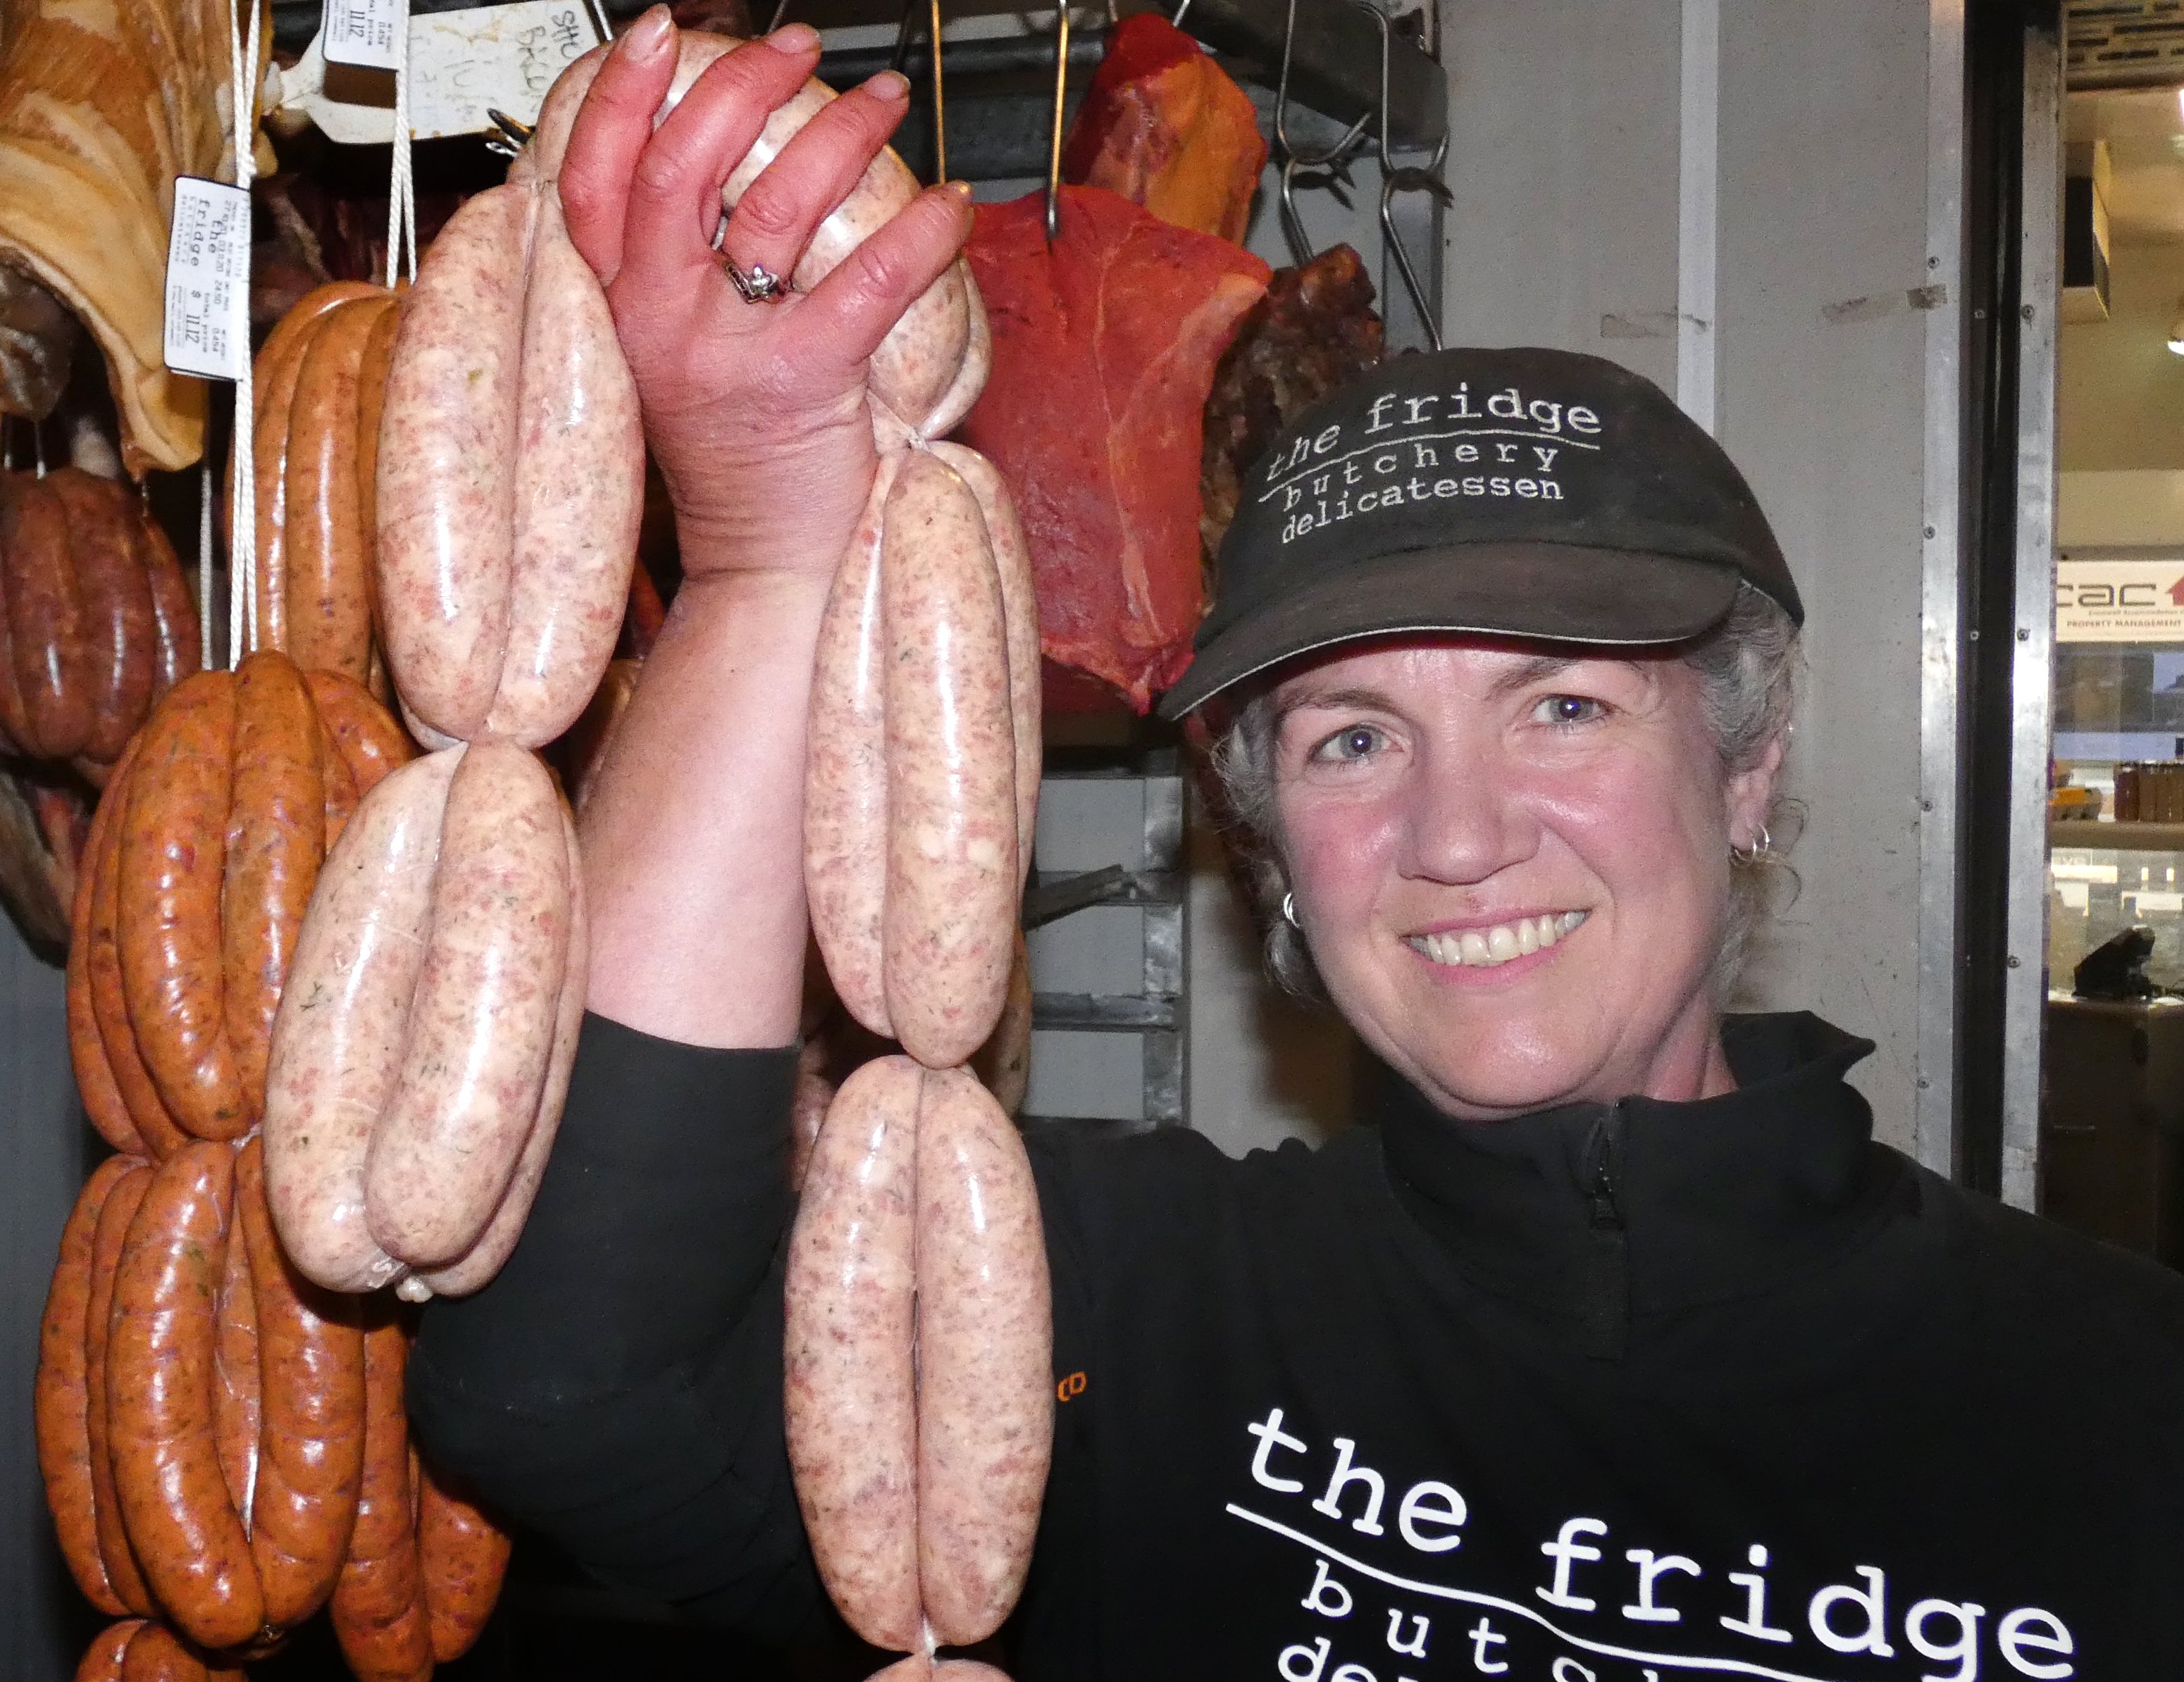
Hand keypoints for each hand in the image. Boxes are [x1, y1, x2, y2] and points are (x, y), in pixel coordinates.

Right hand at [557, 9, 973, 580]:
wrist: (764, 568)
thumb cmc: (736, 456)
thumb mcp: (674, 356)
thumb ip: (673, 273)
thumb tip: (722, 168)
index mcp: (616, 308)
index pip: (591, 175)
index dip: (622, 92)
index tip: (661, 31)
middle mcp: (655, 324)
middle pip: (678, 166)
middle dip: (743, 85)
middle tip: (798, 47)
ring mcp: (722, 354)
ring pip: (777, 207)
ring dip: (841, 133)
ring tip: (885, 103)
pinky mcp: (798, 385)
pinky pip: (868, 285)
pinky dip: (921, 234)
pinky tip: (952, 209)